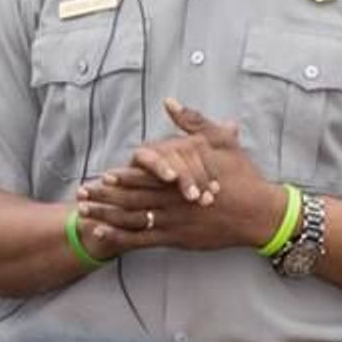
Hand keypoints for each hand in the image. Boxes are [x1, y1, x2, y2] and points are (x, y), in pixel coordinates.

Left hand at [74, 100, 281, 257]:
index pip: (146, 177)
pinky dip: (121, 237)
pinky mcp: (177, 238)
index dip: (122, 177)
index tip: (102, 176)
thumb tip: (170, 101)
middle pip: (132, 199)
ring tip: (83, 214)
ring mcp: (174, 222)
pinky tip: (103, 234)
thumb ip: (193, 121)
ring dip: (106, 216)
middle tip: (81, 194)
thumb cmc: (242, 175)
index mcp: (181, 177)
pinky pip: (143, 239)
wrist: (261, 213)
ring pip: (133, 220)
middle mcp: (173, 201)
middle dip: (104, 197)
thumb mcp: (221, 141)